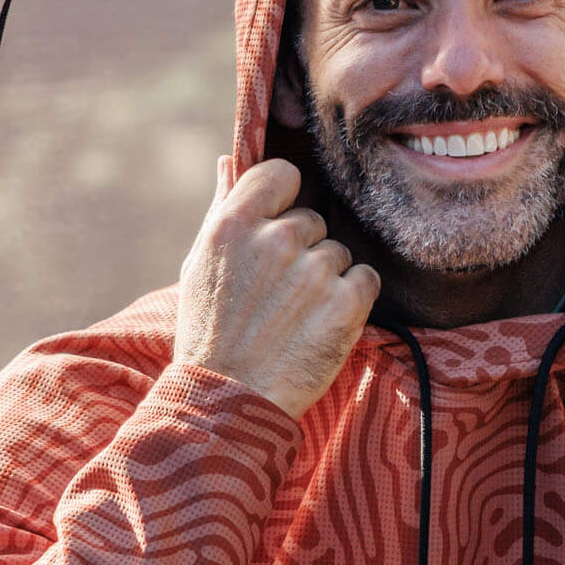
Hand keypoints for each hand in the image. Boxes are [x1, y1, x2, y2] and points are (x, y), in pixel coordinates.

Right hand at [174, 157, 380, 419]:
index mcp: (233, 226)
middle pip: (312, 221)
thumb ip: (220, 209)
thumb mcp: (198, 267)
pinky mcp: (347, 303)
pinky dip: (352, 301)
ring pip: (339, 253)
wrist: (230, 403)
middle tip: (278, 295)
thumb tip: (229, 161)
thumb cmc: (210, 334)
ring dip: (327, 279)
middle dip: (302, 251)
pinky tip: (321, 326)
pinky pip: (365, 279)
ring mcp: (314, 271)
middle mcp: (275, 241)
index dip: (284, 199)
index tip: (277, 225)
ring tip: (295, 317)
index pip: (281, 174)